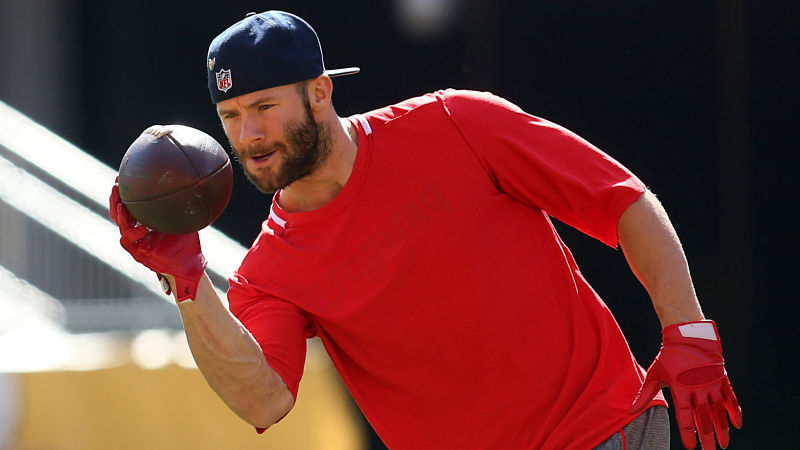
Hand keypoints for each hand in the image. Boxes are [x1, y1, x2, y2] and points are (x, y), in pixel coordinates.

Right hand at [109, 182, 206, 301]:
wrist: (188, 265)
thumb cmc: (187, 244)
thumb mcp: (185, 221)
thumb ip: (183, 206)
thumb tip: (191, 186)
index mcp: (145, 221)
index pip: (130, 204)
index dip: (125, 192)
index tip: (123, 176)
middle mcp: (137, 230)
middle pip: (119, 211)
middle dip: (115, 197)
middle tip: (116, 182)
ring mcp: (136, 241)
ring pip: (120, 224)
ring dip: (117, 210)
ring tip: (117, 198)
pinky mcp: (138, 253)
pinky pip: (129, 241)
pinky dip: (132, 232)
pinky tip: (140, 226)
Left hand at [631, 320, 741, 448]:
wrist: (688, 334)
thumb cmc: (669, 355)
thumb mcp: (655, 373)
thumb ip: (645, 394)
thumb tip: (630, 411)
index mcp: (681, 388)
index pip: (685, 416)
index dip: (688, 432)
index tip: (690, 448)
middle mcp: (698, 387)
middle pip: (704, 418)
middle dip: (707, 438)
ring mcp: (712, 383)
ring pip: (719, 411)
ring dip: (722, 429)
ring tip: (723, 445)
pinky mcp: (722, 378)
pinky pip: (730, 398)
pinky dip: (734, 412)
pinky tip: (737, 425)